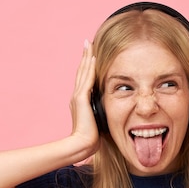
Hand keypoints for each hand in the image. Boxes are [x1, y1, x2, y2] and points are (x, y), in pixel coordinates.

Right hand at [69, 39, 99, 154]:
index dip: (87, 67)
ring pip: (83, 72)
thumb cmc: (91, 138)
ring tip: (89, 45)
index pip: (84, 79)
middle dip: (85, 57)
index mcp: (80, 101)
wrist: (83, 144)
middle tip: (87, 43)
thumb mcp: (98, 121)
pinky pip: (87, 79)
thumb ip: (101, 113)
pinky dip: (89, 68)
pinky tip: (93, 58)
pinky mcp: (81, 99)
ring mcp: (78, 97)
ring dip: (87, 57)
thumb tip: (112, 112)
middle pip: (81, 72)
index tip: (91, 55)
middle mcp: (77, 96)